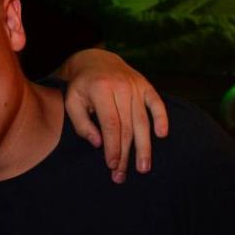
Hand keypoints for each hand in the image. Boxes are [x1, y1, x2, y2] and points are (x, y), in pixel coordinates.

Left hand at [58, 48, 168, 181]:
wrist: (95, 59)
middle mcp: (121, 87)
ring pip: (142, 120)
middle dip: (126, 153)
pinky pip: (156, 103)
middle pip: (127, 127)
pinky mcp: (145, 85)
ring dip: (143, 146)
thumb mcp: (72, 102)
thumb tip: (98, 143)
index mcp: (101, 90)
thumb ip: (82, 124)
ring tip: (143, 167)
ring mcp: (135, 86)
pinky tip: (162, 135)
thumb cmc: (81, 86)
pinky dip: (161, 118)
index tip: (112, 165)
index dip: (113, 147)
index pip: (110, 124)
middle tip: (122, 175)